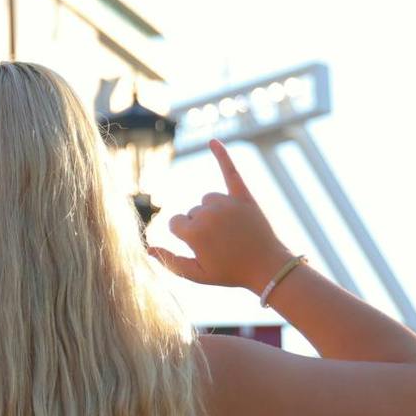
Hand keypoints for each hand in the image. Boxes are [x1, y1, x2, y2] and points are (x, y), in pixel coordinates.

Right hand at [149, 140, 290, 292]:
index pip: (175, 223)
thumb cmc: (231, 273)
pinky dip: (222, 155)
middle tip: (223, 244)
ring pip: (207, 200)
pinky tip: (212, 141)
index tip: (203, 248)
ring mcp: (227, 203)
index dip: (186, 237)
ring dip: (213, 212)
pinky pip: (230, 171)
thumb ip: (169, 261)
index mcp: (194, 233)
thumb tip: (146, 249)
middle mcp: (208, 214)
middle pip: (192, 212)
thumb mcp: (197, 274)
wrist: (269, 267)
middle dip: (201, 227)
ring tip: (231, 230)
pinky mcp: (244, 196)